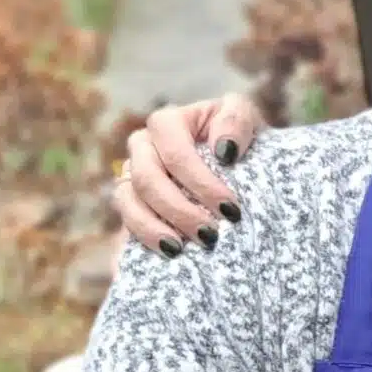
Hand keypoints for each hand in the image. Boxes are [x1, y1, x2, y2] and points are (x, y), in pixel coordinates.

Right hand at [115, 93, 265, 254]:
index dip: (200, 182)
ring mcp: (132, 177)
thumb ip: (237, 121)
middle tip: (210, 236)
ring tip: (179, 249)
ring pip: (128, 202)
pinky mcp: (132, 205)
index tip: (230, 210)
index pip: (174, 152)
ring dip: (153, 228)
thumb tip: (224, 150)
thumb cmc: (238, 136)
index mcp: (166, 124)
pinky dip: (143, 239)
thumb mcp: (245, 117)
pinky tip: (165, 254)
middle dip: (179, 210)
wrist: (237, 160)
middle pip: (147, 180)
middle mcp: (143, 148)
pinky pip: (126, 223)